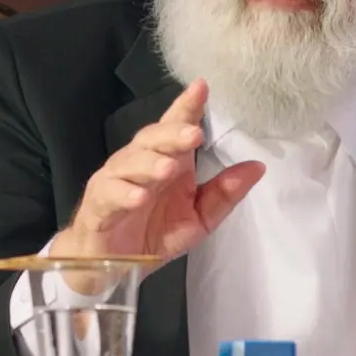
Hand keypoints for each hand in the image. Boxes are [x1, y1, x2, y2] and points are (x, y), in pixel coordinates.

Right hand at [51, 79, 264, 284]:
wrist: (111, 267)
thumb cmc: (153, 234)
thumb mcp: (198, 218)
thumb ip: (224, 194)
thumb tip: (257, 167)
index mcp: (164, 161)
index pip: (174, 127)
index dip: (186, 108)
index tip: (201, 88)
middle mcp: (137, 165)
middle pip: (150, 140)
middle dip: (171, 134)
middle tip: (193, 134)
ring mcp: (113, 183)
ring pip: (128, 163)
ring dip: (149, 164)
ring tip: (169, 167)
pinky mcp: (98, 207)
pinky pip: (108, 195)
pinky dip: (123, 193)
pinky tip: (138, 195)